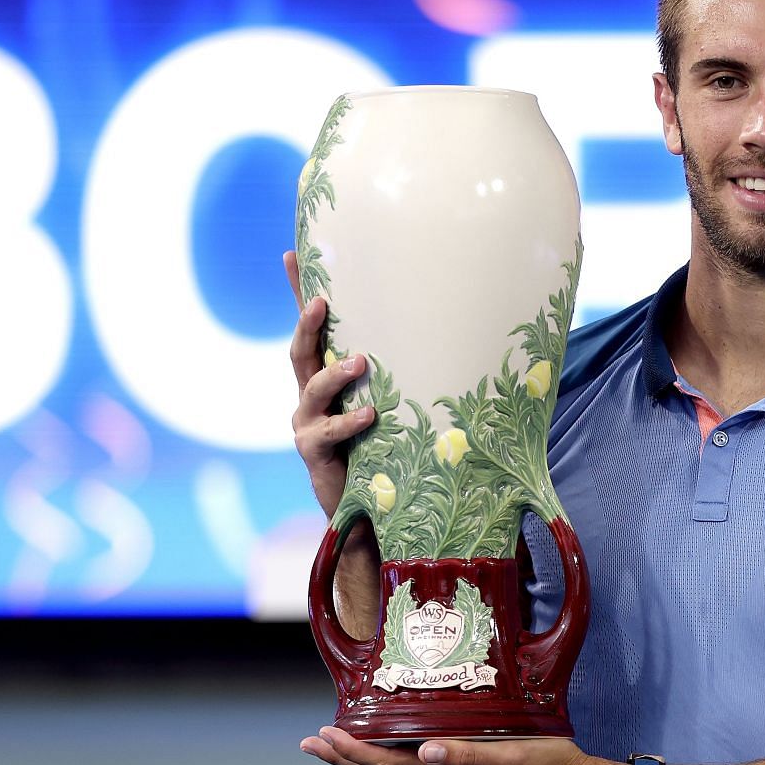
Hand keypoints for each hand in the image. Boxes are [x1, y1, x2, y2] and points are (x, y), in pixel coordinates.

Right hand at [286, 250, 382, 630]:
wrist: (375, 513)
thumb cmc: (394, 451)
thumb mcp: (402, 404)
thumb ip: (415, 373)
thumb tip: (473, 330)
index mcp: (328, 377)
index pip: (312, 328)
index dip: (300, 291)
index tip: (291, 252)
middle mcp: (310, 396)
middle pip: (300, 351)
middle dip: (308, 324)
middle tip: (324, 301)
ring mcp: (308, 424)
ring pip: (311, 387)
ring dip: (334, 372)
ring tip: (360, 362)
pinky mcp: (313, 454)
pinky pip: (326, 432)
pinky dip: (349, 421)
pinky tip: (371, 414)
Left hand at [300, 727, 623, 764]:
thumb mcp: (508, 758)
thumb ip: (467, 757)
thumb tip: (423, 753)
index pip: (387, 763)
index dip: (353, 752)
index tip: (323, 737)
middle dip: (346, 755)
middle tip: (312, 740)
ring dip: (364, 756)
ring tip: (336, 741)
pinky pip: (422, 762)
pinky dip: (396, 753)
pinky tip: (391, 745)